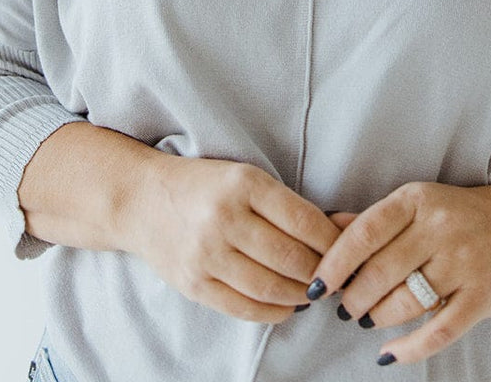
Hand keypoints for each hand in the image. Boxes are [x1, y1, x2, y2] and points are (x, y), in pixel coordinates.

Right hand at [122, 155, 341, 322]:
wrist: (142, 200)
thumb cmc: (205, 186)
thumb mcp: (247, 179)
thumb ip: (293, 205)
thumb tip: (348, 225)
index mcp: (244, 184)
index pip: (304, 220)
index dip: (333, 241)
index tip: (347, 249)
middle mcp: (225, 218)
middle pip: (291, 257)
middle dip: (322, 271)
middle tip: (336, 275)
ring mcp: (207, 254)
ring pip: (271, 287)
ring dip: (302, 294)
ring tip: (314, 290)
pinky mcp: (194, 284)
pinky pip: (245, 307)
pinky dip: (274, 311)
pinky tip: (287, 305)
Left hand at [306, 180, 490, 364]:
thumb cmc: (458, 215)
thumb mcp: (417, 203)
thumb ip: (372, 218)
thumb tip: (323, 226)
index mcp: (418, 200)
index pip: (365, 232)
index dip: (335, 262)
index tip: (315, 285)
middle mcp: (440, 228)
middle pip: (381, 271)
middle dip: (354, 296)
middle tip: (345, 307)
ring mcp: (464, 263)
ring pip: (406, 301)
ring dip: (378, 317)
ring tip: (367, 319)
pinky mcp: (483, 297)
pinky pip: (439, 331)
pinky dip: (409, 348)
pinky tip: (387, 354)